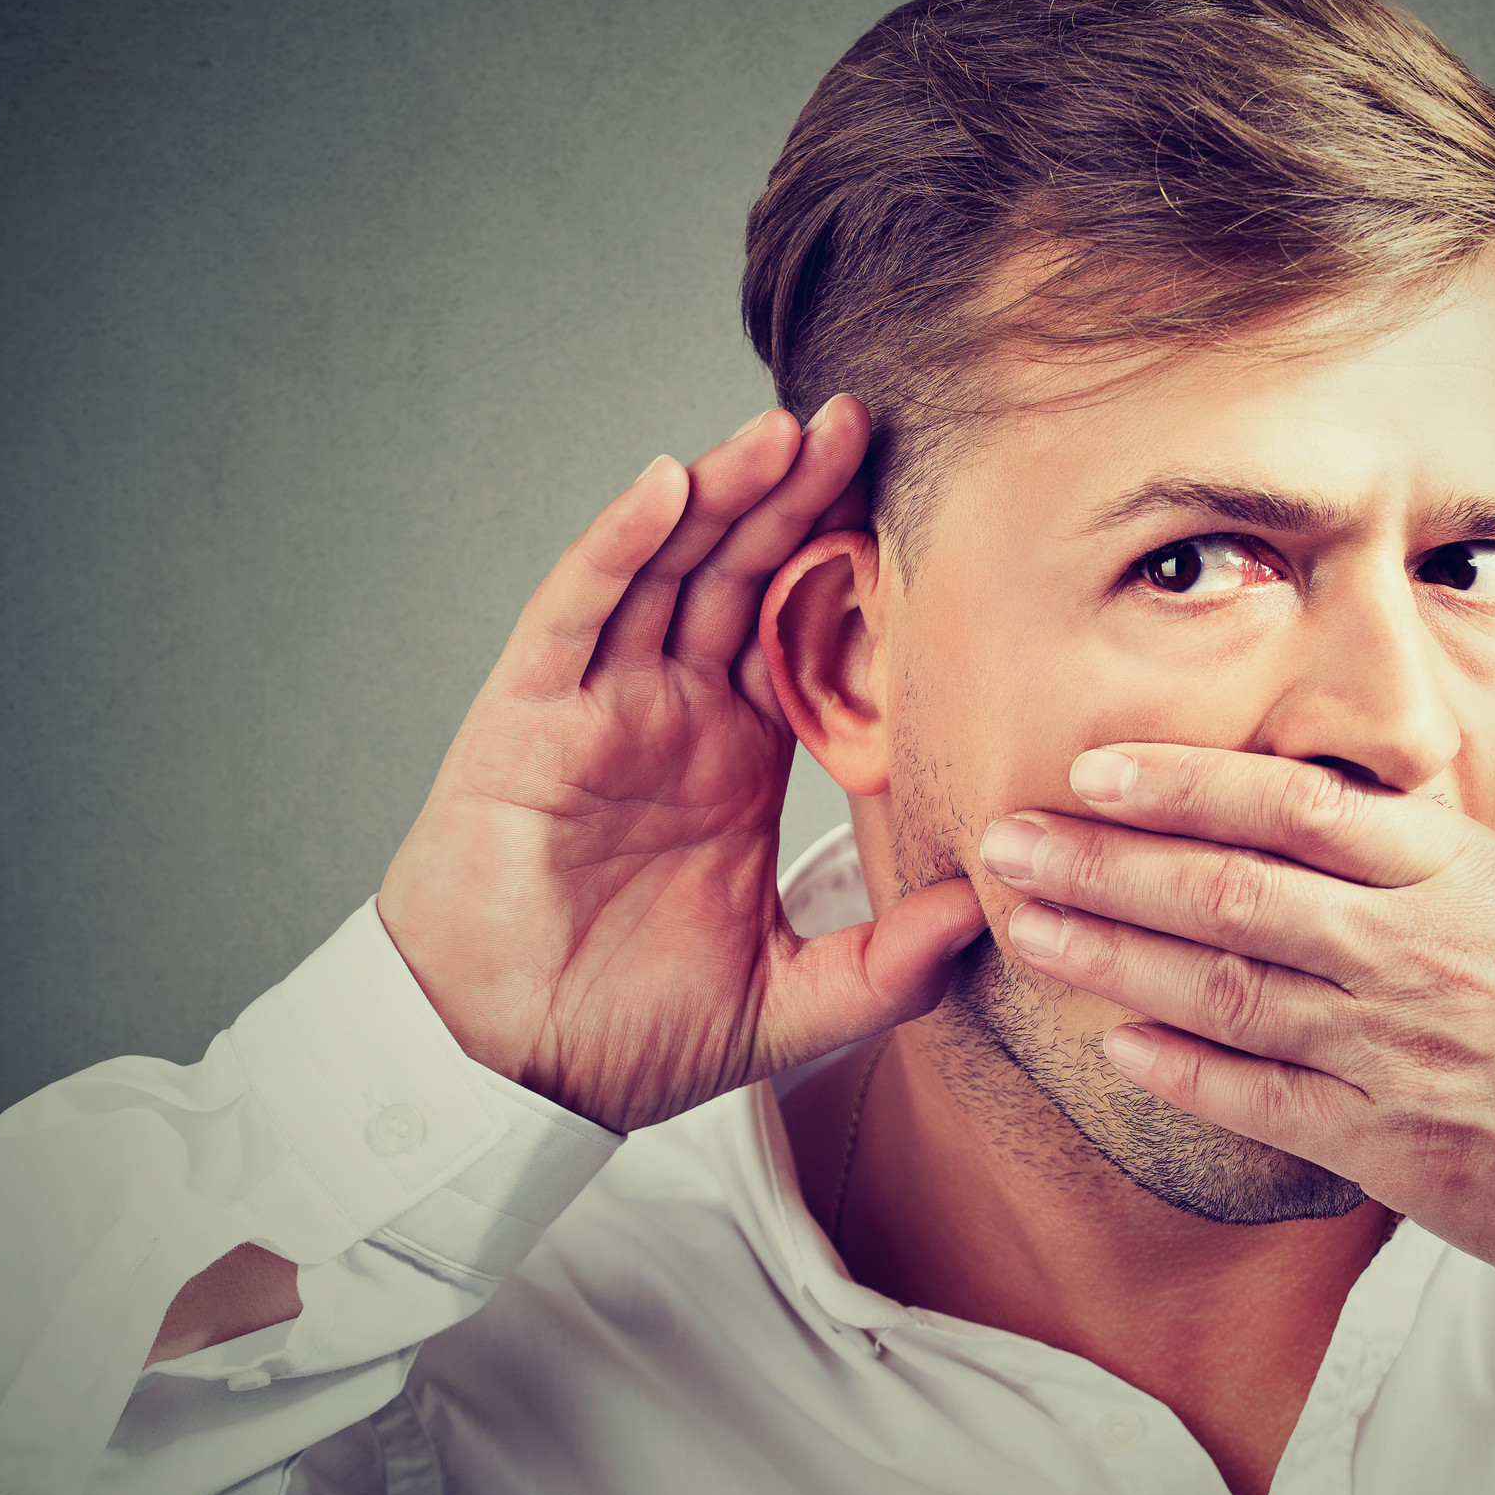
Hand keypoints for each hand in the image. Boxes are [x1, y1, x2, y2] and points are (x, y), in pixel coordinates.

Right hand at [377, 398, 984, 1133]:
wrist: (510, 1074)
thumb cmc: (630, 1034)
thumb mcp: (789, 1002)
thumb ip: (887, 964)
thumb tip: (984, 912)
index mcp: (733, 758)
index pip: (799, 632)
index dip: (846, 566)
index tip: (913, 503)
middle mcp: (668, 714)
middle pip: (738, 574)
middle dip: (793, 496)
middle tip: (858, 421)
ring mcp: (596, 707)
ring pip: (664, 570)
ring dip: (720, 495)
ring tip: (783, 429)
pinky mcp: (528, 719)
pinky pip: (575, 613)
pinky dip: (617, 546)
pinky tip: (668, 486)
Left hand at [981, 667, 1494, 1403]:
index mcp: (1472, 876)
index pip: (1303, 808)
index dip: (1185, 784)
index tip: (1094, 768)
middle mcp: (1422, 953)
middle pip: (1232, 892)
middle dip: (1105, 864)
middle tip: (1002, 838)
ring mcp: (1405, 1054)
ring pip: (1226, 991)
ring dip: (1109, 956)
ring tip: (1020, 927)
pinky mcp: (1402, 1153)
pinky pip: (1265, 1103)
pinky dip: (1181, 1069)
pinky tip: (1110, 1040)